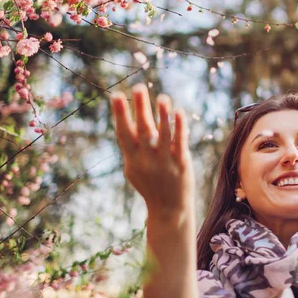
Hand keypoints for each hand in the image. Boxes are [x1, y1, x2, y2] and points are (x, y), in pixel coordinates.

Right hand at [110, 84, 194, 226]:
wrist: (168, 210)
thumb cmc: (150, 186)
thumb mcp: (135, 169)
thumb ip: (132, 148)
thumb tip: (127, 122)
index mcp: (132, 159)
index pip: (123, 133)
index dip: (120, 114)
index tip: (116, 95)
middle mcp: (146, 160)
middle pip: (142, 130)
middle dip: (140, 108)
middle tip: (138, 87)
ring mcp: (164, 162)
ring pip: (163, 134)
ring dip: (162, 115)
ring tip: (162, 97)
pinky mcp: (181, 164)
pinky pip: (180, 142)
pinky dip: (179, 127)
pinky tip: (179, 112)